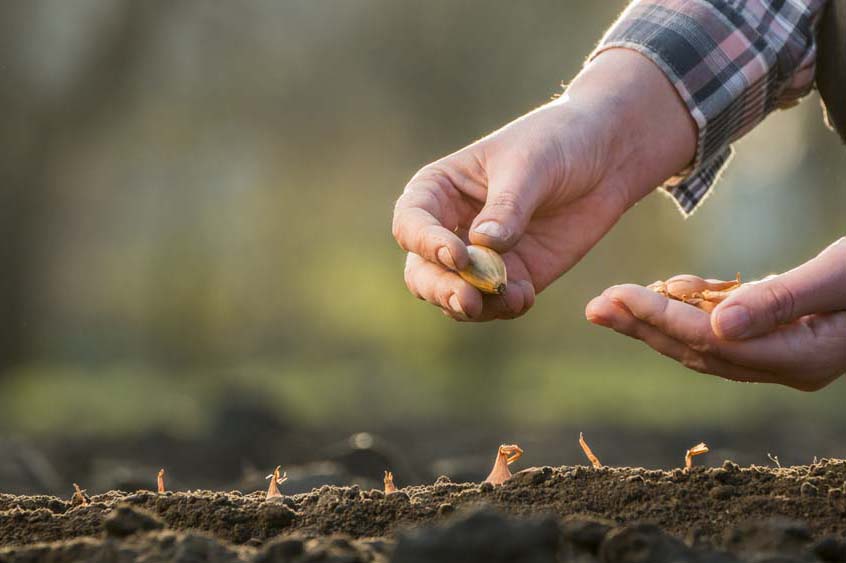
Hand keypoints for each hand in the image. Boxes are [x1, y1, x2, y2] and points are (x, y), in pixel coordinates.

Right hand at [392, 49, 695, 320]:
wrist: (607, 155)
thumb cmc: (556, 142)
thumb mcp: (530, 165)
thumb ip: (507, 207)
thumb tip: (483, 245)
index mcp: (438, 191)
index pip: (411, 225)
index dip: (426, 244)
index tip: (458, 255)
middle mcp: (450, 228)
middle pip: (423, 271)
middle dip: (441, 288)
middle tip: (468, 299)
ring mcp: (480, 257)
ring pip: (454, 295)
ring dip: (473, 306)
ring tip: (508, 298)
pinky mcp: (514, 276)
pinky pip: (496, 304)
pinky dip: (505, 307)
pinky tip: (525, 297)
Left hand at [586, 238, 845, 390]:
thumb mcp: (841, 276)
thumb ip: (782, 301)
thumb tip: (715, 328)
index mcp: (804, 357)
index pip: (713, 343)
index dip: (660, 318)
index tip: (615, 295)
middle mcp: (788, 365)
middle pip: (698, 351)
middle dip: (642, 326)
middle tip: (592, 307)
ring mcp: (784, 354)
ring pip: (705, 344)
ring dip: (657, 321)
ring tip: (612, 302)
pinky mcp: (782, 335)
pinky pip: (725, 330)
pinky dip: (693, 311)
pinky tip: (668, 290)